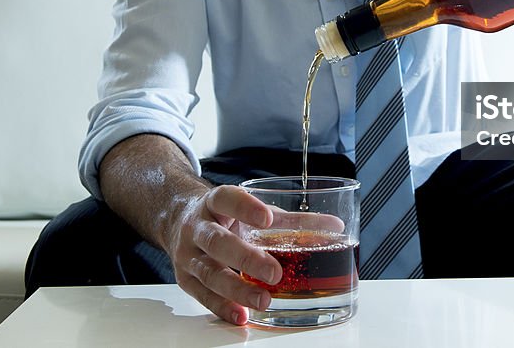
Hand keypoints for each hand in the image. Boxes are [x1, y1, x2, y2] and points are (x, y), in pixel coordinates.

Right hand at [166, 185, 282, 325]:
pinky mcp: (185, 279)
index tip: (267, 217)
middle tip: (274, 272)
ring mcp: (188, 254)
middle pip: (217, 242)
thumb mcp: (251, 211)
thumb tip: (334, 226)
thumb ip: (289, 220)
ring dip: (237, 289)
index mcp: (214, 203)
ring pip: (209, 273)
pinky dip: (223, 307)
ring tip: (263, 299)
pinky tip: (242, 314)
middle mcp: (197, 227)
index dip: (245, 208)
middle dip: (246, 258)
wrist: (179, 222)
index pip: (226, 200)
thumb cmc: (223, 217)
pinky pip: (203, 295)